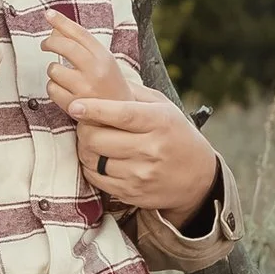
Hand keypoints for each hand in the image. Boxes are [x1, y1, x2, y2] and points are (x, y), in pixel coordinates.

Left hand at [43, 19, 218, 223]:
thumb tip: (103, 80)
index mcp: (159, 122)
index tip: (75, 105)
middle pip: (100, 139)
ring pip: (94, 160)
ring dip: (85, 148)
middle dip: (84, 129)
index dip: (96, 110)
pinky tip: (97, 158)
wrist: (199, 177)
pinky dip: (90, 167)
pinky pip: (97, 179)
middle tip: (84, 123)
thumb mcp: (165, 109)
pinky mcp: (132, 193)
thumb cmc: (177, 135)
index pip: (123, 114)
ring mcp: (141, 174)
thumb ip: (136, 94)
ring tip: (91, 140)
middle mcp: (151, 149)